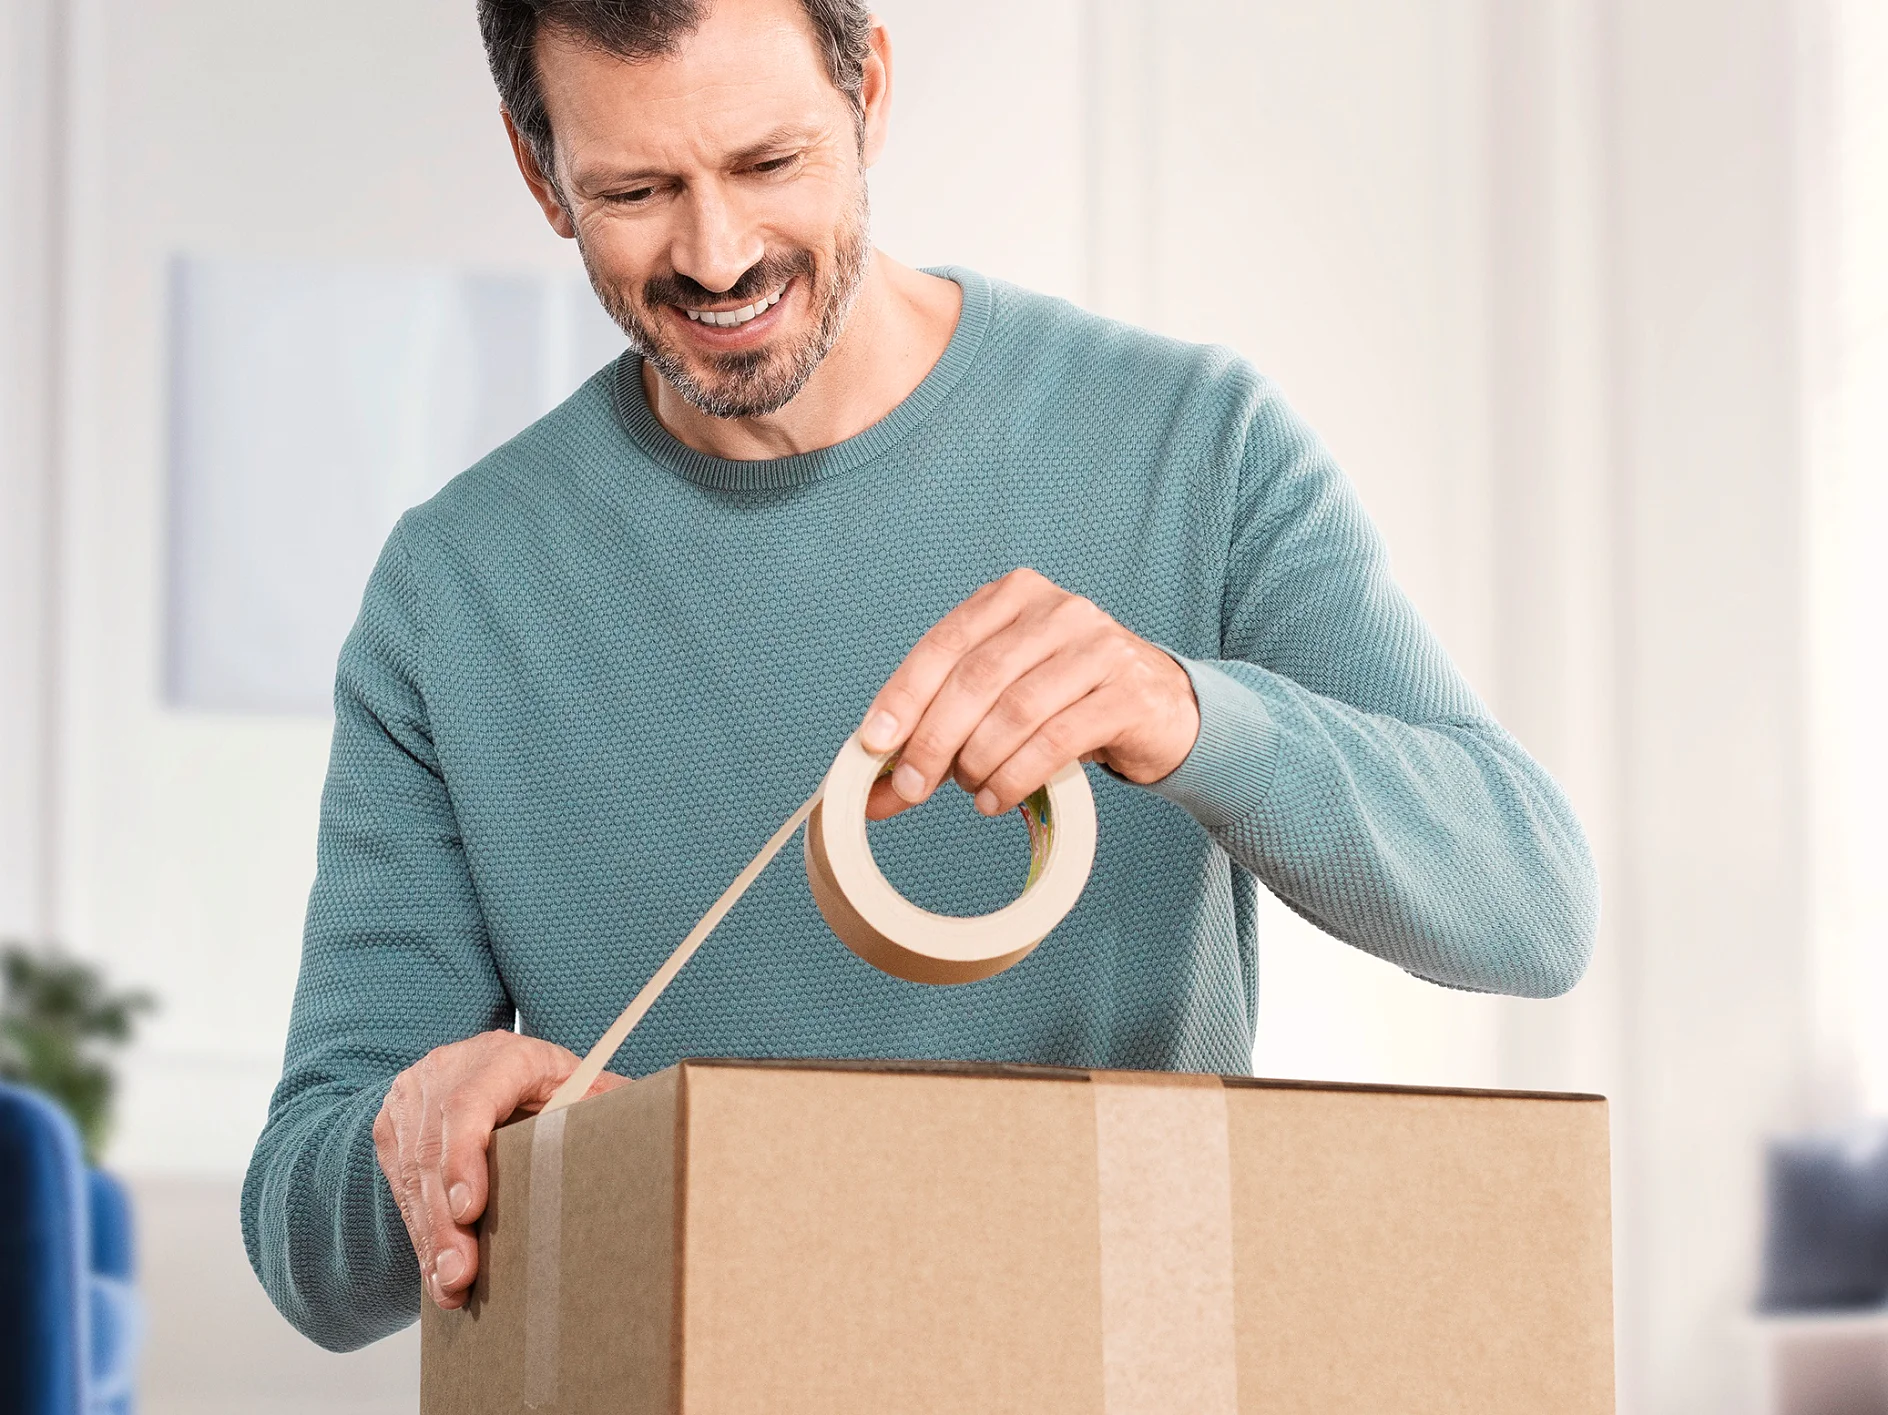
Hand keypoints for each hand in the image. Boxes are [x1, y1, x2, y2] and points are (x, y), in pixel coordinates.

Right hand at [372, 1031, 627, 1308]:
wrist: (474, 1065)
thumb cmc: (538, 1082)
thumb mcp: (576, 1080)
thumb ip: (605, 1100)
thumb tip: (657, 1118)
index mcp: (500, 1057)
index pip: (470, 1105)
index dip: (465, 1158)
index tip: (471, 1208)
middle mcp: (446, 1071)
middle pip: (435, 1150)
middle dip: (446, 1221)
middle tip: (461, 1274)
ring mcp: (412, 1100)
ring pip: (412, 1175)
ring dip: (430, 1237)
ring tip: (451, 1286)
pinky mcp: (392, 1129)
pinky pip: (400, 1186)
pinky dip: (420, 1232)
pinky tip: (435, 1270)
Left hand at [858, 568, 1199, 820]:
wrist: (1162, 707)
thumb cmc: (1067, 699)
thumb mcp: (1000, 700)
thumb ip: (940, 730)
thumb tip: (875, 789)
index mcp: (1014, 596)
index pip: (944, 644)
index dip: (903, 695)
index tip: (873, 742)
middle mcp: (1058, 610)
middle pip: (976, 678)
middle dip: (934, 739)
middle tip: (911, 787)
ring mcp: (1099, 648)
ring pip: (1015, 711)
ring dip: (978, 761)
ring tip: (970, 790)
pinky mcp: (1127, 694)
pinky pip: (1056, 740)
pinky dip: (1015, 776)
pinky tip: (998, 797)